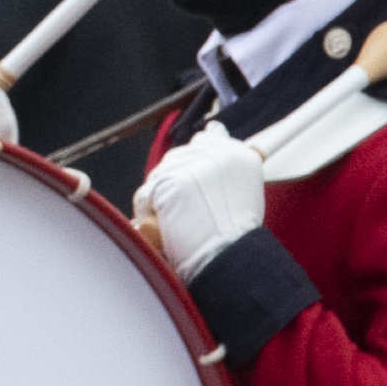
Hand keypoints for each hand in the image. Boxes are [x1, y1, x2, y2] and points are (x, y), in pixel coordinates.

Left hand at [138, 126, 266, 279]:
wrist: (228, 258)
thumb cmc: (233, 236)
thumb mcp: (240, 189)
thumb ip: (224, 161)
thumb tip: (214, 128)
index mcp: (240, 155)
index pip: (205, 141)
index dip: (191, 164)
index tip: (192, 183)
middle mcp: (221, 154)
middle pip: (176, 157)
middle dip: (170, 183)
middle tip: (182, 211)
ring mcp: (196, 166)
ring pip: (158, 175)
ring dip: (159, 200)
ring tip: (178, 222)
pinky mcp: (173, 182)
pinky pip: (146, 193)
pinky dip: (148, 213)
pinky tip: (166, 227)